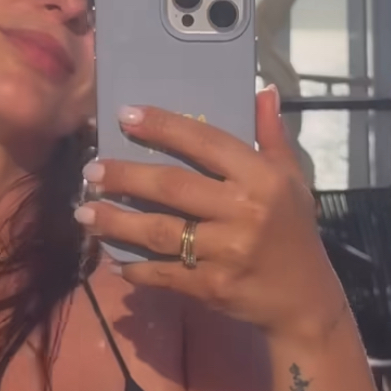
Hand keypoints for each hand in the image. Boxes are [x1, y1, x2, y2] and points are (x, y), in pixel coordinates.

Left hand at [75, 87, 345, 340]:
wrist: (305, 300)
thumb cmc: (294, 232)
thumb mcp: (292, 180)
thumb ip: (271, 135)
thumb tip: (261, 89)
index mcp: (262, 179)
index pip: (206, 143)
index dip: (163, 127)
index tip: (125, 115)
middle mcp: (243, 212)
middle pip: (172, 186)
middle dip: (125, 176)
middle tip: (91, 169)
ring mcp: (226, 252)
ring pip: (159, 232)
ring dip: (116, 222)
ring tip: (84, 213)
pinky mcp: (212, 287)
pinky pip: (164, 274)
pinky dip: (136, 268)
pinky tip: (113, 258)